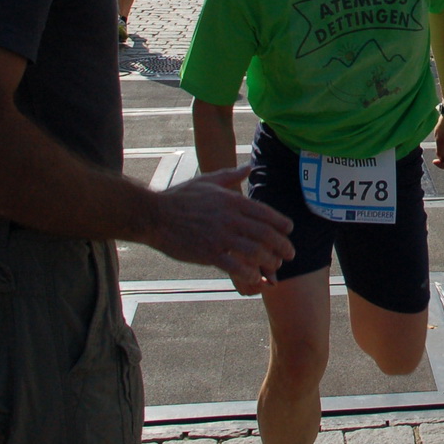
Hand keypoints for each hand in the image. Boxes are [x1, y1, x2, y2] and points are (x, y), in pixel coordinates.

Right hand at [146, 166, 293, 294]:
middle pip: (266, 234)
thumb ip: (231, 174)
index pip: (266, 213)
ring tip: (275, 267)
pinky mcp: (208, 253)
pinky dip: (248, 273)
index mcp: (232, 201)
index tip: (289, 230)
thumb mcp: (208, 180)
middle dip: (282, 245)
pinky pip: (235, 266)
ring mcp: (219, 237)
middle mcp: (230, 218)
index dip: (281, 223)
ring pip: (255, 251)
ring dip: (269, 261)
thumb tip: (249, 166)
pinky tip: (254, 277)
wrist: (154, 215)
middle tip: (290, 254)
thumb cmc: (180, 197)